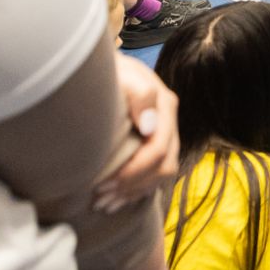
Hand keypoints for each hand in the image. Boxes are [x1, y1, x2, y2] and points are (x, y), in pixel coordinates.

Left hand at [97, 55, 179, 210]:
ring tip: (105, 204)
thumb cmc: (106, 70)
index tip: (101, 186)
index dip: (132, 173)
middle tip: (100, 200)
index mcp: (165, 105)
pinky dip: (137, 190)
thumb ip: (138, 94)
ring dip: (135, 192)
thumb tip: (150, 128)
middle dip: (132, 186)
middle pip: (163, 166)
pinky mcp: (155, 140)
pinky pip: (157, 173)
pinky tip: (117, 199)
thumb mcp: (121, 74)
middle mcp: (169, 121)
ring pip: (162, 173)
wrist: (100, 65)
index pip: (158, 150)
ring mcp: (165, 131)